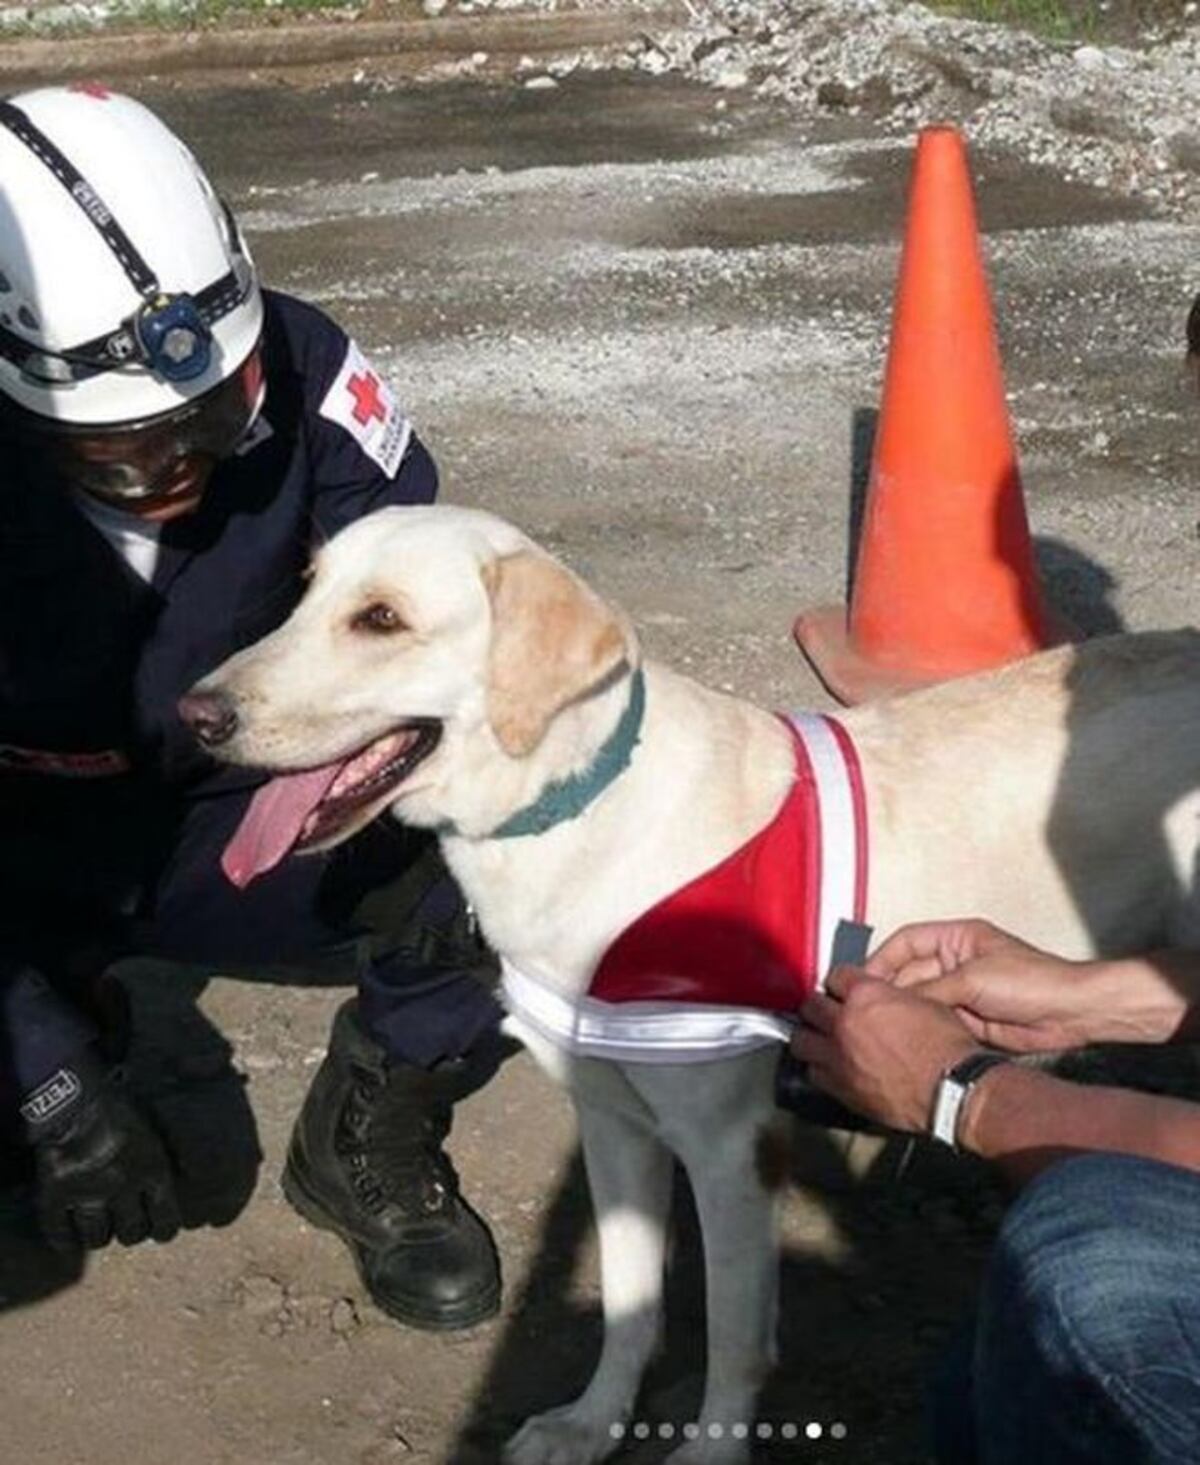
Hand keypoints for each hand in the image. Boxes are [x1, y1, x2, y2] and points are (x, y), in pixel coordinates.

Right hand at [30, 1061, 181, 1251]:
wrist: (73, 1095)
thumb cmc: (117, 1108)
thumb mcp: (152, 1131)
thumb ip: (162, 1161)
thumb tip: (188, 1179)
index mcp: (152, 1169)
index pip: (166, 1220)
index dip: (163, 1230)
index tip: (159, 1230)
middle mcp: (124, 1186)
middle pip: (131, 1233)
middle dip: (130, 1232)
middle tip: (125, 1226)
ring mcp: (88, 1192)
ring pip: (97, 1237)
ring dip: (98, 1236)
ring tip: (97, 1229)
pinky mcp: (55, 1195)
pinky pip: (60, 1233)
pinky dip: (64, 1239)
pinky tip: (68, 1237)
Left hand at [793, 966, 980, 1132]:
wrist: (951, 1089)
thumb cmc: (946, 1049)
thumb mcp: (925, 1002)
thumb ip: (892, 996)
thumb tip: (883, 998)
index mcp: (866, 996)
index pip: (836, 976)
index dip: (840, 981)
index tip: (841, 986)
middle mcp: (845, 1023)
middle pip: (811, 1006)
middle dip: (818, 1005)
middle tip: (824, 1009)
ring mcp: (838, 1056)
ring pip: (801, 1040)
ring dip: (810, 1036)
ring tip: (818, 1037)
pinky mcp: (840, 1087)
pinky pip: (814, 1073)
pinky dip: (818, 1067)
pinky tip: (828, 1066)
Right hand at [863, 918, 1094, 1052]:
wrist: (1069, 1014)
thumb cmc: (1031, 981)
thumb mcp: (973, 978)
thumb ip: (931, 990)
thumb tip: (894, 1001)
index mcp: (957, 938)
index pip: (906, 941)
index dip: (881, 959)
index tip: (861, 980)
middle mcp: (955, 962)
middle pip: (909, 972)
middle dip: (888, 988)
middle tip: (862, 1007)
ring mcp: (961, 991)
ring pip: (919, 999)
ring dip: (903, 1010)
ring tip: (878, 1024)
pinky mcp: (968, 1018)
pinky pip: (935, 1020)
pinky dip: (920, 1027)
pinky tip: (904, 1036)